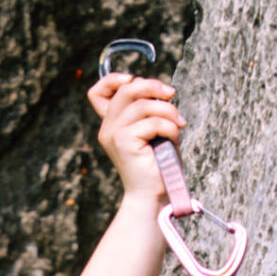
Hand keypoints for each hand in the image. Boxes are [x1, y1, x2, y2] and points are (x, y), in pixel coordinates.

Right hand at [88, 70, 185, 198]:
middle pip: (126, 89)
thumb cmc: (157, 165)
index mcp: (112, 124)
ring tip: (178, 125)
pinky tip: (174, 139)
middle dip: (153, 86)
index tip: (134, 78)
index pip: (98, 92)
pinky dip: (170, 128)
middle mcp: (108, 128)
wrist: (152, 196)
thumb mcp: (152, 130)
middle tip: (172, 95)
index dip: (114, 78)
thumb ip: (147, 109)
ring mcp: (114, 134)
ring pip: (144, 104)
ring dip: (168, 111)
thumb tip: (159, 89)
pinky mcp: (124, 142)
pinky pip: (153, 122)